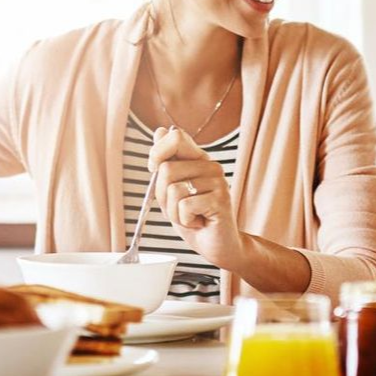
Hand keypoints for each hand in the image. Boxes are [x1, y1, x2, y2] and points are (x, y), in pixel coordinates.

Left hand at [149, 127, 244, 270]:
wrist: (217, 244)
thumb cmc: (194, 218)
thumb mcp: (171, 190)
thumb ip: (166, 163)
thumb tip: (161, 131)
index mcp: (198, 159)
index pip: (175, 136)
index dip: (157, 152)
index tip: (155, 170)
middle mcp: (210, 165)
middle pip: (166, 169)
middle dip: (163, 195)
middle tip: (180, 206)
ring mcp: (218, 181)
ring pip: (173, 190)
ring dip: (174, 212)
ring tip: (191, 215)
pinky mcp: (220, 199)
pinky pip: (184, 206)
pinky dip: (185, 220)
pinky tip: (199, 221)